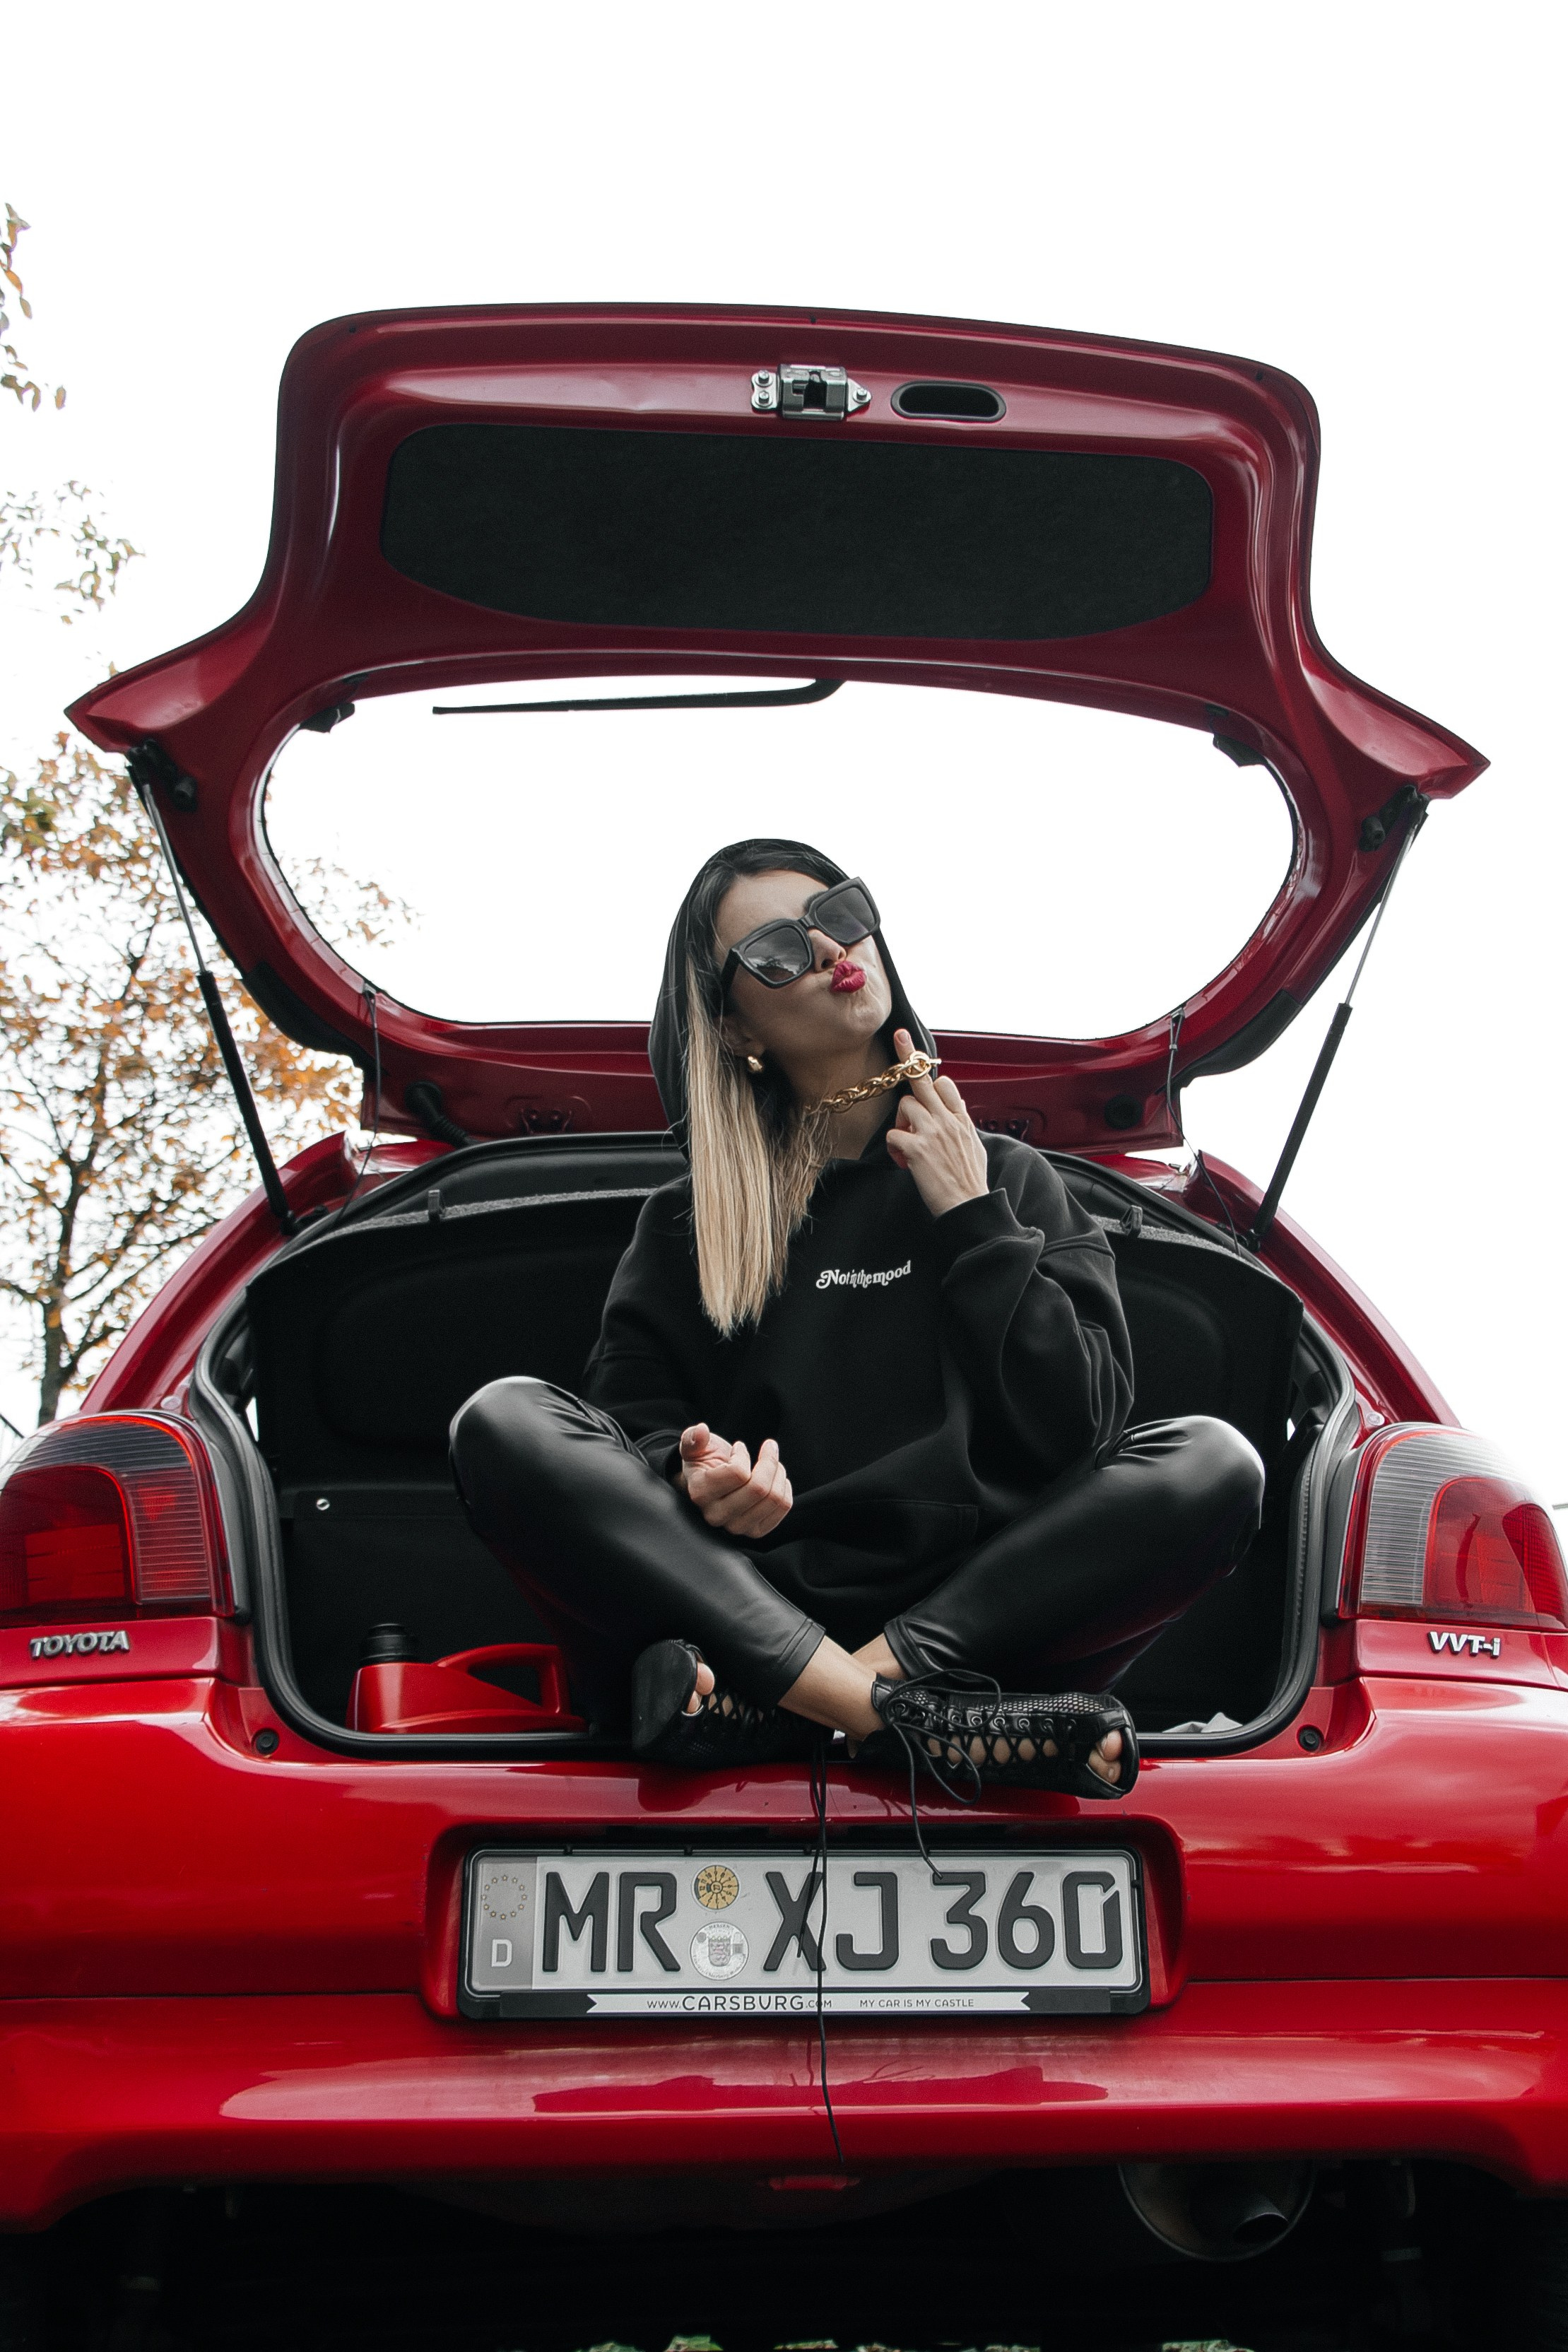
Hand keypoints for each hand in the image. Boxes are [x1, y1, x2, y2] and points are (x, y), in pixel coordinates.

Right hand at [676, 1423, 793, 1537]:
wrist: (710, 1486)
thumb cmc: (704, 1464)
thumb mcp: (694, 1448)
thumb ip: (692, 1438)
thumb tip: (700, 1430)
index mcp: (700, 1493)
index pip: (738, 1473)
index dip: (743, 1454)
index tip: (739, 1447)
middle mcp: (716, 1515)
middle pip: (759, 1488)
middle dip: (769, 1461)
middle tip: (768, 1448)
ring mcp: (736, 1527)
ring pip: (774, 1498)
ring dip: (779, 1473)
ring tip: (771, 1462)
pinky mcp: (754, 1531)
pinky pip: (782, 1508)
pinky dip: (785, 1488)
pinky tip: (776, 1478)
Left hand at [883, 1027, 990, 1217]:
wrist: (970, 1207)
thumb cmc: (971, 1183)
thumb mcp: (975, 1148)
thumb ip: (963, 1127)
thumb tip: (958, 1113)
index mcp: (962, 1120)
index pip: (946, 1084)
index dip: (931, 1076)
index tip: (920, 1066)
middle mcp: (948, 1121)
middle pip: (924, 1080)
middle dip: (909, 1055)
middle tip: (899, 1035)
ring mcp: (933, 1133)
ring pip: (906, 1104)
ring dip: (901, 1121)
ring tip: (908, 1144)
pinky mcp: (918, 1149)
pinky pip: (894, 1134)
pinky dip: (894, 1147)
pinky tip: (903, 1160)